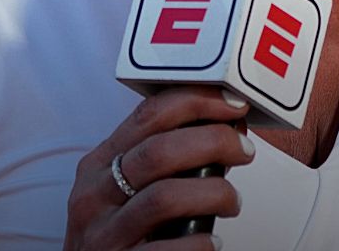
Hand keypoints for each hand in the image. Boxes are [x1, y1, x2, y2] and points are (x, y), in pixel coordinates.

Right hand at [63, 86, 256, 249]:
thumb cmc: (115, 234)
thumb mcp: (120, 188)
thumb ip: (159, 161)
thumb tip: (220, 132)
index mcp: (98, 165)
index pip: (148, 116)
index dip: (197, 102)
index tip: (232, 105)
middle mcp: (95, 195)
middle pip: (158, 151)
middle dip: (213, 142)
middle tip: (242, 151)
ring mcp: (104, 233)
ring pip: (165, 197)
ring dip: (213, 194)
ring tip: (230, 202)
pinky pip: (168, 249)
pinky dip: (200, 242)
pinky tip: (211, 241)